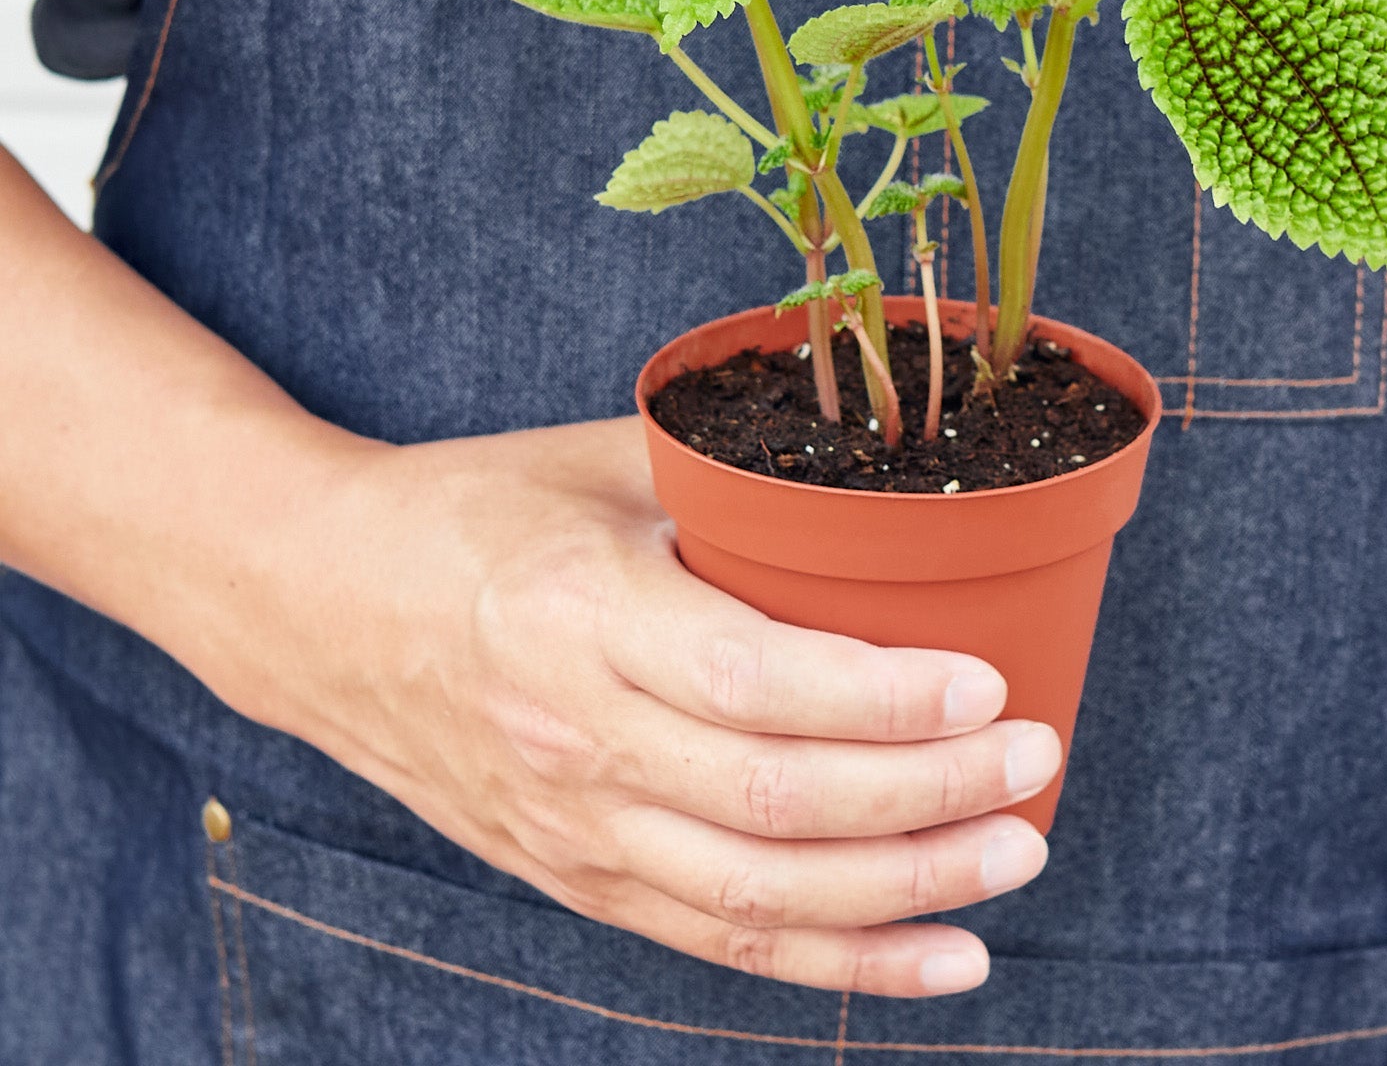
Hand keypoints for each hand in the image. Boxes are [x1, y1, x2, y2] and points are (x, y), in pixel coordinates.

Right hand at [256, 416, 1059, 997]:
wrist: (318, 604)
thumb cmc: (475, 510)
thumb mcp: (601, 460)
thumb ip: (732, 467)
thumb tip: (882, 457)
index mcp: (584, 616)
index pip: (756, 681)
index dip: (884, 698)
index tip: (990, 683)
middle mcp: (576, 739)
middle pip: (775, 805)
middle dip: (926, 797)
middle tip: (1036, 761)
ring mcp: (572, 828)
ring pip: (757, 896)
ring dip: (903, 892)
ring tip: (1015, 856)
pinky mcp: (574, 877)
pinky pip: (718, 942)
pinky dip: (838, 962)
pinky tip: (941, 957)